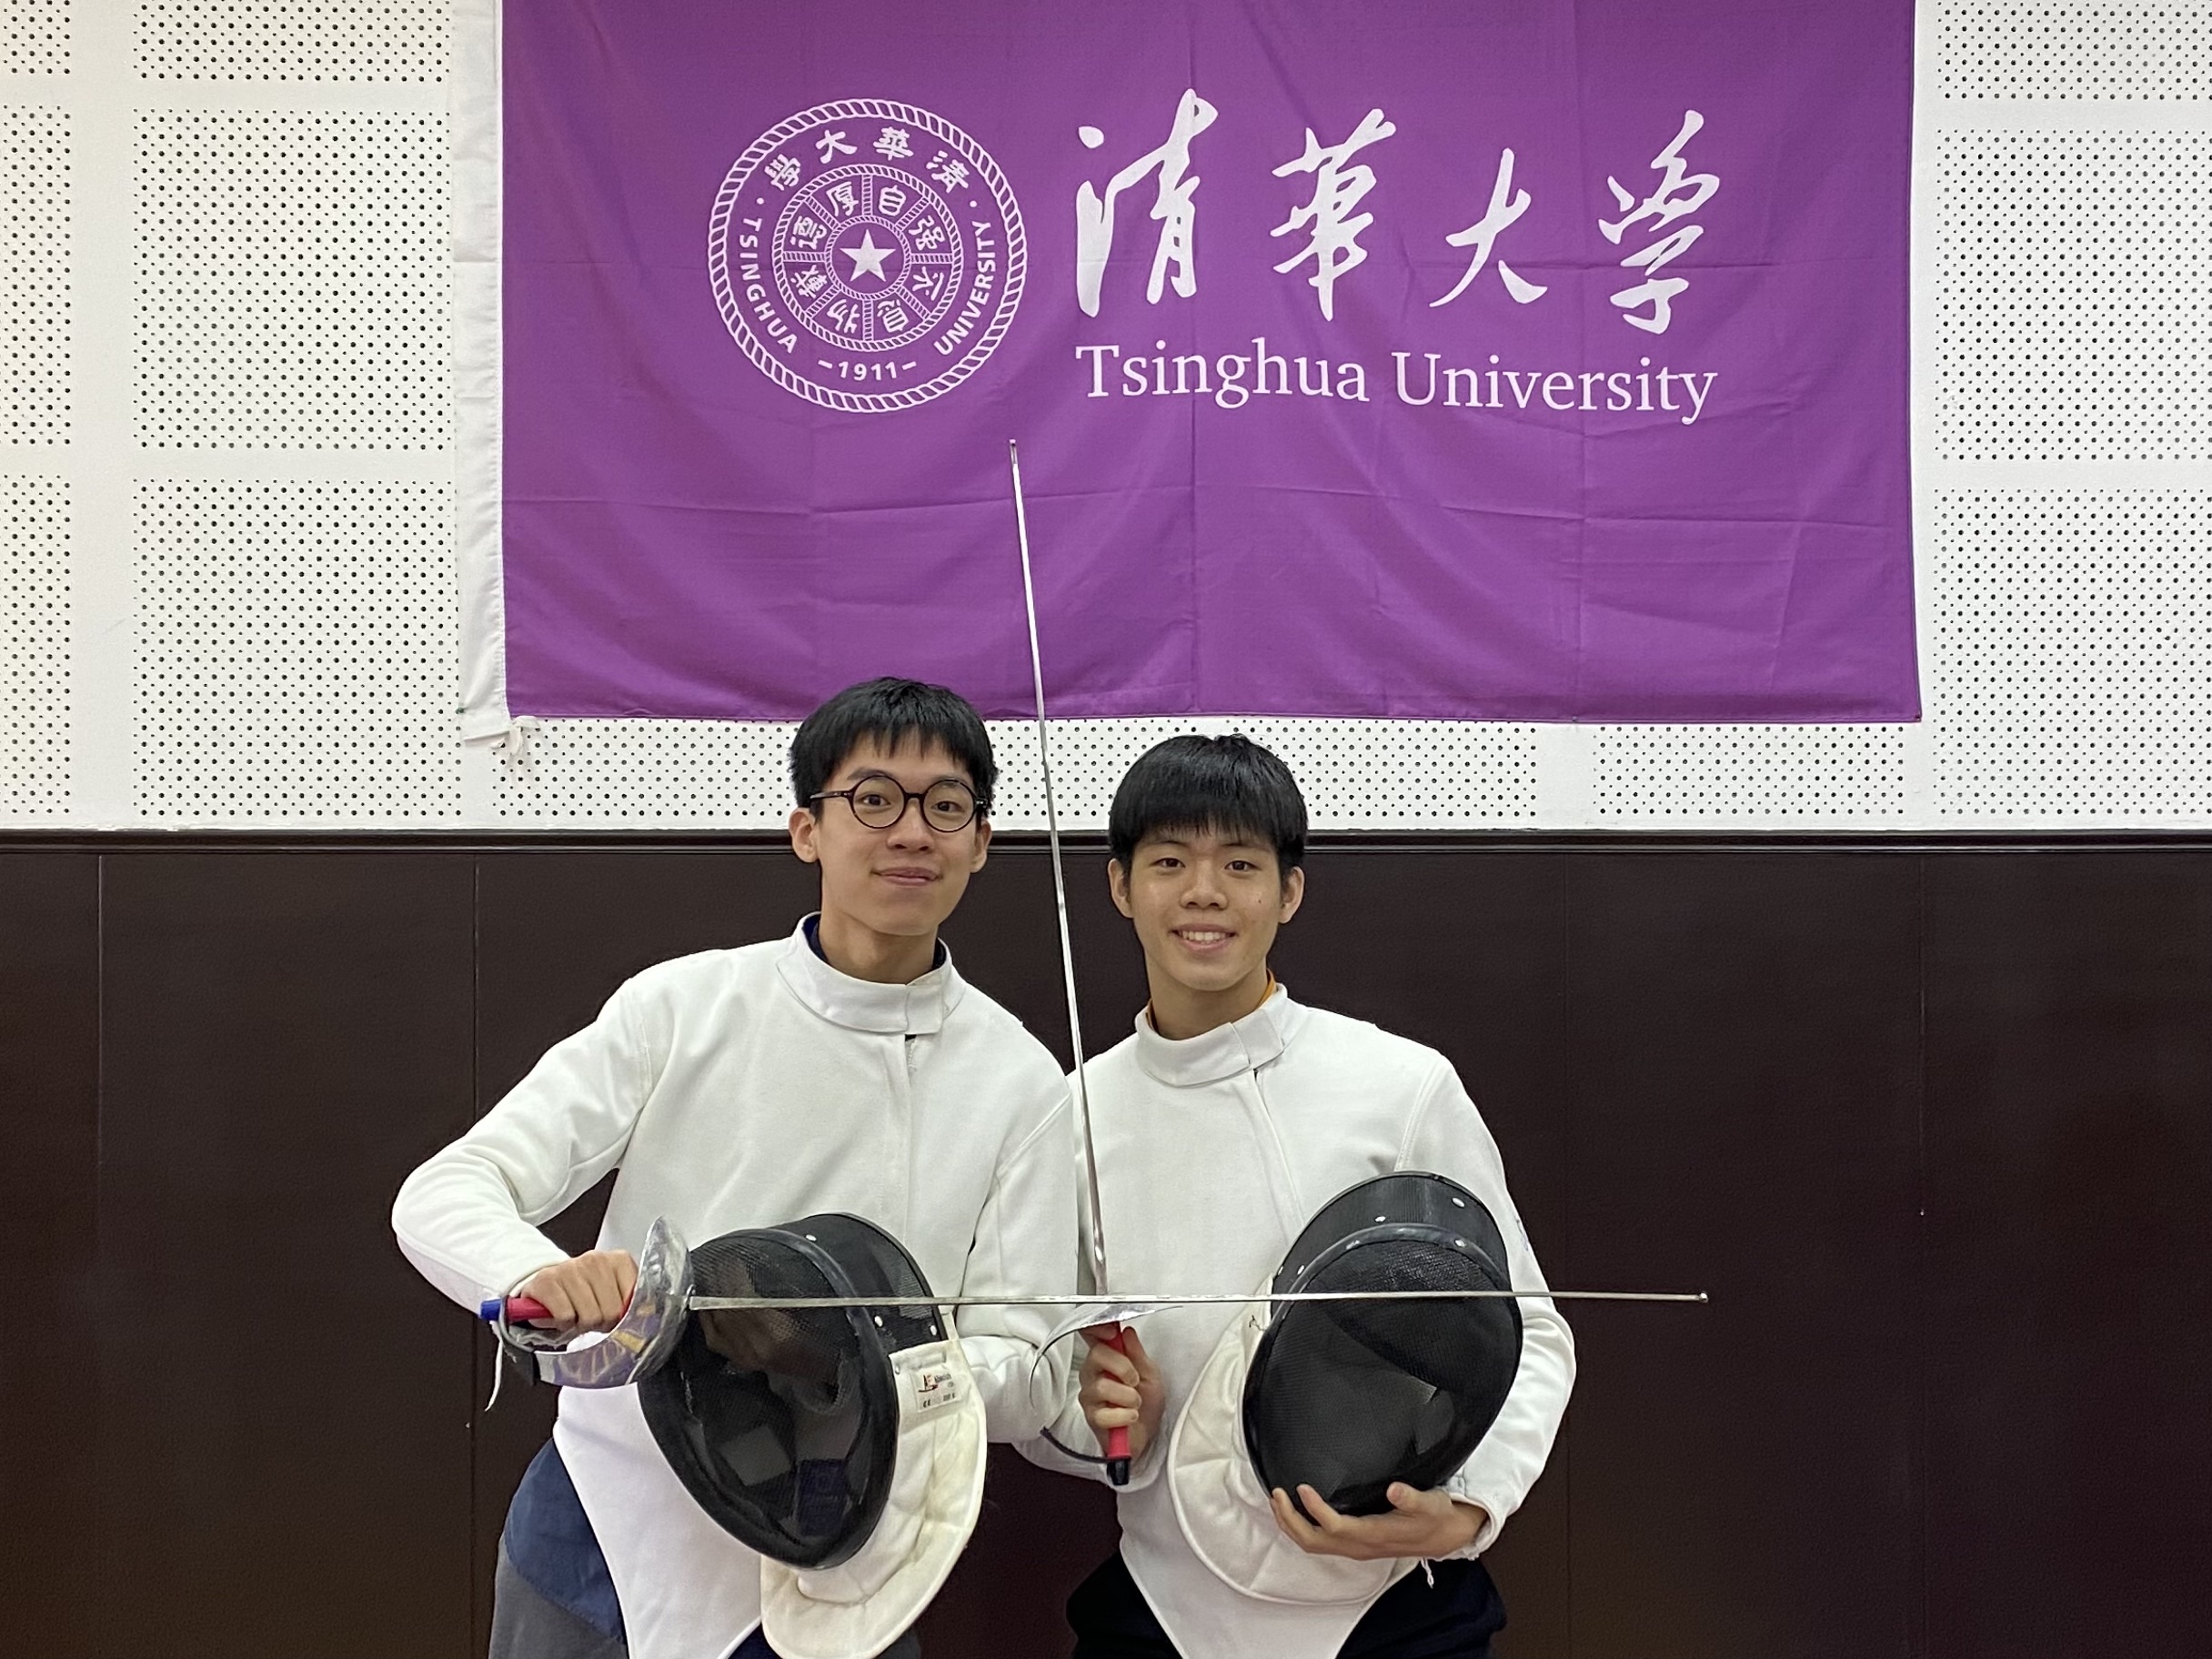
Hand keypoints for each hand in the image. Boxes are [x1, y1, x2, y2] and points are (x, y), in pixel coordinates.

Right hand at [514, 1249, 637, 1336]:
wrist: (548, 1284)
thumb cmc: (585, 1293)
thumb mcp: (614, 1293)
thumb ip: (631, 1301)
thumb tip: (646, 1316)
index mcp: (618, 1260)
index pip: (633, 1299)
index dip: (622, 1316)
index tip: (613, 1315)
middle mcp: (595, 1259)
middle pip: (611, 1312)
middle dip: (601, 1322)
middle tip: (592, 1317)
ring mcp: (570, 1268)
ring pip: (589, 1316)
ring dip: (581, 1323)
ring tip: (576, 1314)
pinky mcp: (546, 1280)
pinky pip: (565, 1316)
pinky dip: (563, 1323)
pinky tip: (561, 1313)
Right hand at [1079, 1323, 1165, 1461]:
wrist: (1146, 1434)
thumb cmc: (1146, 1403)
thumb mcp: (1149, 1374)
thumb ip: (1137, 1353)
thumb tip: (1126, 1332)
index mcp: (1106, 1358)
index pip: (1091, 1335)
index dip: (1096, 1328)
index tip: (1112, 1333)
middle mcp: (1092, 1373)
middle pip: (1096, 1355)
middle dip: (1123, 1367)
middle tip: (1135, 1380)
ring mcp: (1089, 1396)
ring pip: (1101, 1386)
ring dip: (1128, 1397)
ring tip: (1136, 1404)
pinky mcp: (1092, 1418)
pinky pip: (1104, 1413)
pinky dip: (1125, 1416)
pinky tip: (1130, 1417)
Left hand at [1269, 1482, 1486, 1561]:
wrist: (1446, 1536)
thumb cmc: (1436, 1517)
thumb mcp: (1431, 1504)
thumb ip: (1412, 1497)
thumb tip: (1395, 1489)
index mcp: (1375, 1534)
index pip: (1336, 1527)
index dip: (1315, 1510)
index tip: (1302, 1488)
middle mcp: (1360, 1545)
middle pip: (1314, 1541)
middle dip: (1290, 1521)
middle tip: (1277, 1494)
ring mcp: (1356, 1548)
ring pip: (1314, 1544)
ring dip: (1292, 1525)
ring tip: (1278, 1500)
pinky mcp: (1356, 1544)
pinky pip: (1321, 1542)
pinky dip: (1303, 1528)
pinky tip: (1297, 1511)